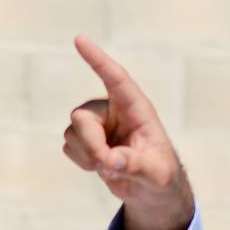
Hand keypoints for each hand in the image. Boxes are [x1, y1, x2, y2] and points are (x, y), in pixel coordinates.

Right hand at [63, 35, 195, 229]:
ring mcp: (96, 123)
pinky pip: (68, 146)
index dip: (98, 59)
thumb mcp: (157, 174)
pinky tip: (101, 167)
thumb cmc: (161, 175)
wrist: (150, 190)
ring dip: (87, 156)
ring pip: (72, 133)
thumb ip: (136, 165)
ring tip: (111, 168)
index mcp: (136, 108)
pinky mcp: (84, 138)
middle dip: (90, 144)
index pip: (115, 78)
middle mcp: (113, 110)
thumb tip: (110, 160)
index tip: (79, 39)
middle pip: (81, 116)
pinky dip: (82, 162)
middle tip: (107, 164)